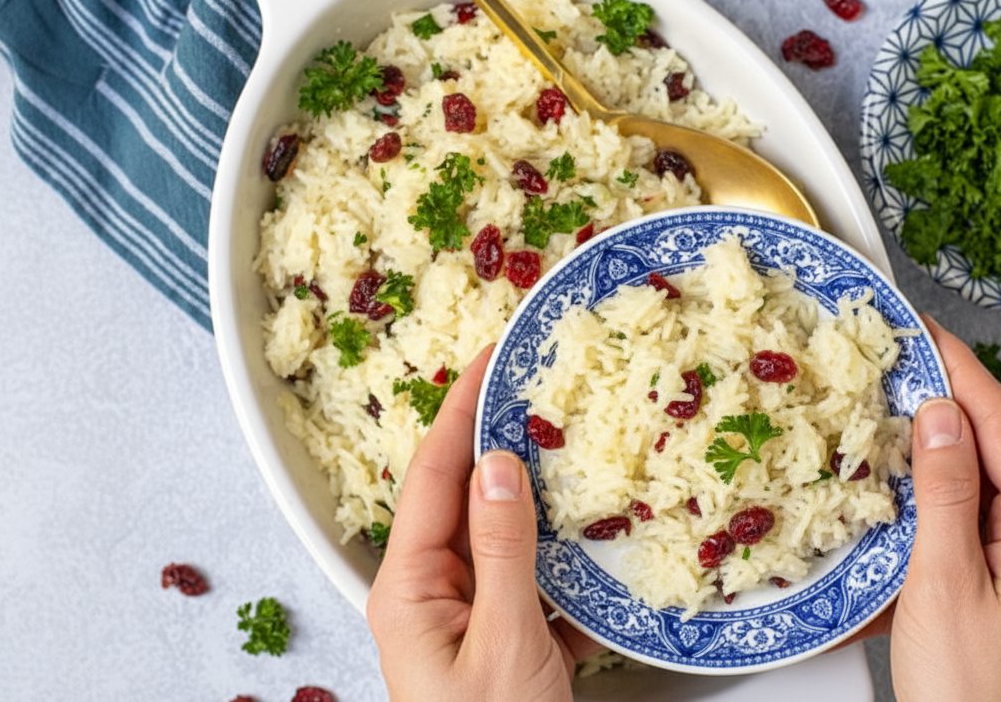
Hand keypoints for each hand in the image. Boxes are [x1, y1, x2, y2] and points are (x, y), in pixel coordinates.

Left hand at [367, 346, 599, 701]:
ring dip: (535, 488)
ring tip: (567, 436)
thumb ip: (502, 549)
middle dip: (497, 436)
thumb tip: (496, 462)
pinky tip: (591, 525)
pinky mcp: (507, 634)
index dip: (459, 410)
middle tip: (533, 382)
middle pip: (462, 495)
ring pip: (502, 531)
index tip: (489, 358)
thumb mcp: (504, 642)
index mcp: (409, 590)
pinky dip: (561, 545)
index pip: (432, 475)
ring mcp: (470, 614)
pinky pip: (532, 571)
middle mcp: (432, 594)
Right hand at [886, 319, 1000, 701]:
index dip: (960, 369)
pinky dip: (945, 490)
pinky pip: (984, 513)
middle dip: (948, 399)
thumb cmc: (969, 691)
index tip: (921, 327)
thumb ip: (945, 493)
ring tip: (893, 407)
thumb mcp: (944, 585)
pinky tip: (909, 480)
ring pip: (990, 478)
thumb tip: (942, 414)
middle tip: (895, 359)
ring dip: (942, 445)